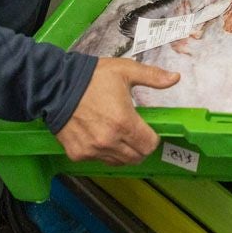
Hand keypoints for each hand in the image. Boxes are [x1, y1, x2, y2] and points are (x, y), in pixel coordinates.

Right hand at [54, 58, 179, 164]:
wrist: (56, 86)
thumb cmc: (92, 78)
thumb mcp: (125, 71)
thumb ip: (152, 77)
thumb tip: (175, 78)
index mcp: (124, 122)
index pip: (150, 145)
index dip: (152, 137)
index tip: (147, 129)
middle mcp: (109, 141)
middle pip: (136, 157)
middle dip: (140, 147)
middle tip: (134, 132)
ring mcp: (93, 150)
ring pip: (119, 162)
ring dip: (123, 152)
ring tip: (116, 133)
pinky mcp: (78, 154)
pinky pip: (98, 160)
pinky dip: (102, 152)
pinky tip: (99, 136)